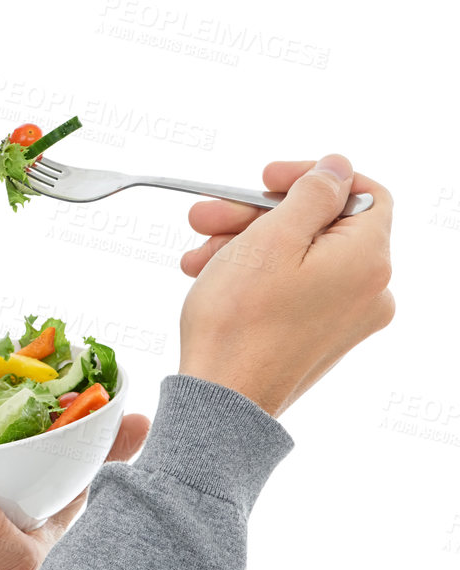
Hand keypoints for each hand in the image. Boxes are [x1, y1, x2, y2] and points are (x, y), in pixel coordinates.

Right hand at [178, 155, 394, 419]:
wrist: (222, 401)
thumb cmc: (241, 321)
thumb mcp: (273, 237)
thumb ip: (313, 193)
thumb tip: (339, 168)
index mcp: (368, 260)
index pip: (363, 192)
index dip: (313, 176)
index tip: (266, 178)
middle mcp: (371, 290)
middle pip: (320, 225)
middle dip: (257, 215)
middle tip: (206, 216)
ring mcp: (347, 318)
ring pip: (300, 256)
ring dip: (246, 245)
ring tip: (197, 255)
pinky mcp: (321, 338)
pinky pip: (295, 288)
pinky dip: (256, 275)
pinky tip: (211, 277)